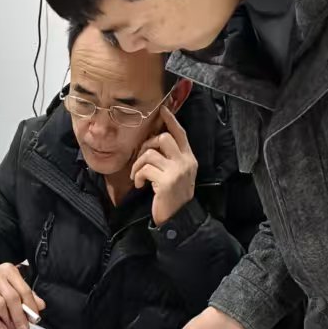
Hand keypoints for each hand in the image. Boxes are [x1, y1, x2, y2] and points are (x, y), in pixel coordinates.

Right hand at [0, 263, 45, 328]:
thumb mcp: (12, 286)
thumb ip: (27, 295)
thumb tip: (41, 306)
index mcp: (9, 270)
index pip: (24, 290)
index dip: (31, 306)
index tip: (34, 319)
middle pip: (12, 298)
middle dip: (20, 316)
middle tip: (24, 328)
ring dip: (7, 320)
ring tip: (12, 327)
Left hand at [131, 104, 197, 225]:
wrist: (178, 220)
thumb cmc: (172, 197)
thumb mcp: (177, 175)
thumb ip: (171, 159)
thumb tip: (155, 143)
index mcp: (190, 159)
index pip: (181, 133)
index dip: (171, 120)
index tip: (162, 109)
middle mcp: (186, 162)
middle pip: (163, 138)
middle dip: (147, 145)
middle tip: (140, 159)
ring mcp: (177, 171)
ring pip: (151, 153)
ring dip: (138, 163)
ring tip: (137, 176)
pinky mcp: (167, 181)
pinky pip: (145, 168)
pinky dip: (137, 176)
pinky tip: (139, 185)